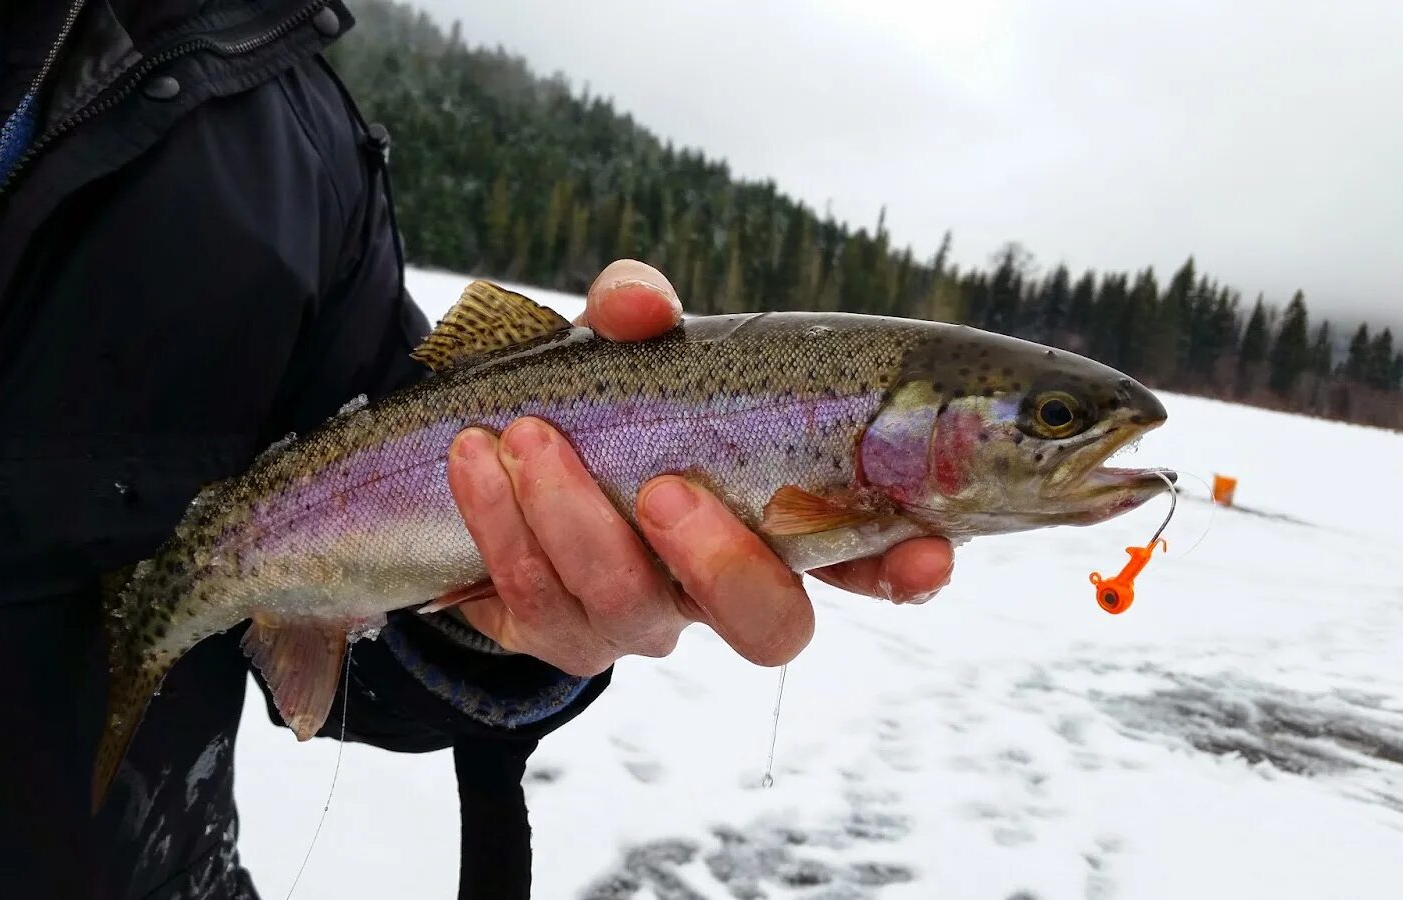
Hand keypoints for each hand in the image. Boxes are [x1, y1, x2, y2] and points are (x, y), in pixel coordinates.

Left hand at [445, 260, 954, 676]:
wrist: (484, 464)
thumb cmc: (595, 408)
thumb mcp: (625, 351)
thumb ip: (642, 316)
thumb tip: (640, 305)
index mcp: (775, 520)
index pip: (865, 561)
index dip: (903, 570)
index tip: (928, 552)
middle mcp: (722, 588)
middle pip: (767, 626)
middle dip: (722, 565)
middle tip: (666, 489)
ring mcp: (644, 622)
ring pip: (632, 607)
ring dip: (574, 519)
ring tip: (522, 436)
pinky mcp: (559, 634)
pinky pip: (538, 602)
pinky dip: (502, 523)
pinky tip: (474, 457)